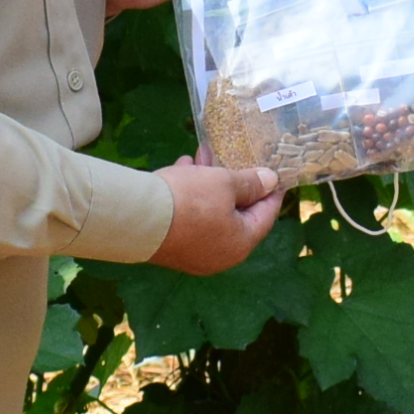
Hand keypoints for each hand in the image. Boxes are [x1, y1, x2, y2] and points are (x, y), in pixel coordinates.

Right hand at [150, 161, 287, 272]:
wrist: (137, 218)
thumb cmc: (190, 200)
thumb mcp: (225, 183)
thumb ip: (250, 183)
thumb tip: (271, 181)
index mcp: (241, 244)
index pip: (266, 215)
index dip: (271, 191)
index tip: (276, 174)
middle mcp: (220, 256)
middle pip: (236, 214)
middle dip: (233, 182)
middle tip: (235, 158)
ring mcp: (194, 254)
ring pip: (210, 213)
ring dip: (208, 185)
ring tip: (202, 157)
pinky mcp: (173, 246)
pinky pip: (190, 218)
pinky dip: (191, 196)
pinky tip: (183, 170)